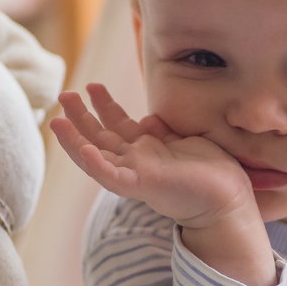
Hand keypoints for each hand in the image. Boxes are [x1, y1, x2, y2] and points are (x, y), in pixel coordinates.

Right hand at [50, 83, 254, 229]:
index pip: (117, 127)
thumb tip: (148, 118)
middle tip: (63, 95)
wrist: (229, 199)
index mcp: (146, 151)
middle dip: (80, 117)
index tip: (92, 86)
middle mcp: (135, 163)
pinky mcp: (142, 186)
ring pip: (96, 157)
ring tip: (57, 122)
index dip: (104, 106)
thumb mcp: (182, 140)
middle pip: (99, 138)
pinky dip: (97, 165)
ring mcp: (136, 175)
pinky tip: (83, 150)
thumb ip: (163, 130)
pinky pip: (113, 177)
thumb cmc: (212, 172)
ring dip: (75, 141)